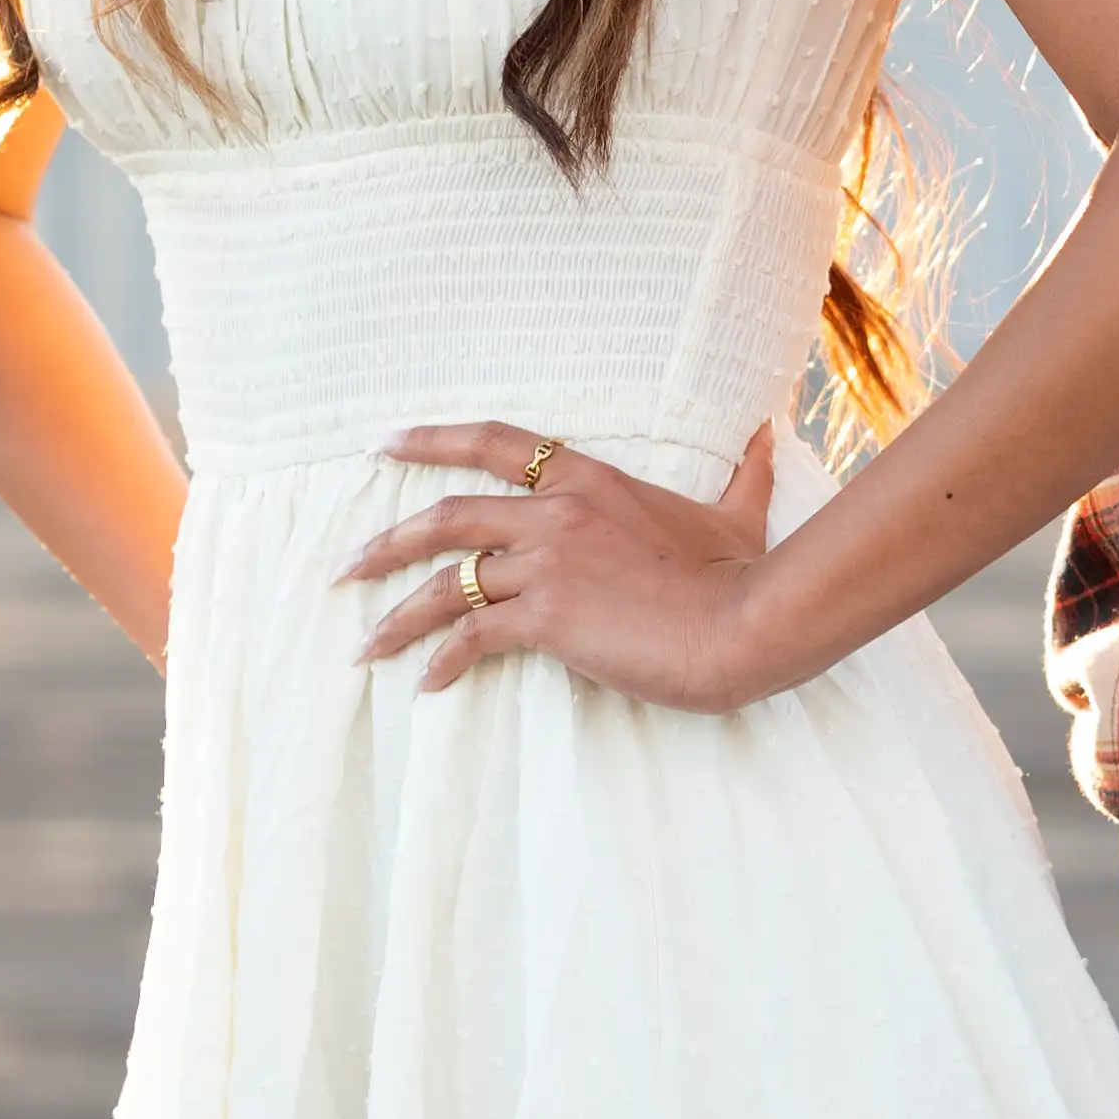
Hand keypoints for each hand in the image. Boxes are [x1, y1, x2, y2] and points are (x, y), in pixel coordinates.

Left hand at [346, 419, 792, 709]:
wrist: (743, 623)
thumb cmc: (739, 573)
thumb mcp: (737, 515)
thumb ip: (744, 473)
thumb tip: (769, 435)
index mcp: (590, 479)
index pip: (495, 443)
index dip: (432, 440)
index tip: (384, 445)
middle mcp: (556, 512)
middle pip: (447, 515)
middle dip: (388, 543)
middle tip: (348, 567)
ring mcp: (547, 563)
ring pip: (446, 582)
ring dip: (397, 614)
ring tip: (366, 642)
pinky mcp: (546, 616)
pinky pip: (473, 636)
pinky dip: (443, 660)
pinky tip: (429, 684)